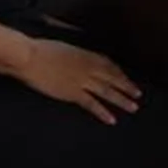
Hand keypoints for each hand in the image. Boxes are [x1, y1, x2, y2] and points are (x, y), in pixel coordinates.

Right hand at [20, 39, 141, 124]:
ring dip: (122, 100)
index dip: (118, 72)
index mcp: (85, 54)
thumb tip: (75, 56)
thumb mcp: (62, 47)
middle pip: (112, 77)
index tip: (125, 78)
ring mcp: (82, 80)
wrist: (30, 57)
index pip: (108, 64)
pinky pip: (92, 104)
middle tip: (138, 94)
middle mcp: (88, 67)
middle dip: (126, 86)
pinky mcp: (73, 93)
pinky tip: (112, 119)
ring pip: (107, 91)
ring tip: (133, 107)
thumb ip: (73, 53)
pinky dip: (103, 112)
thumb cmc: (40, 49)